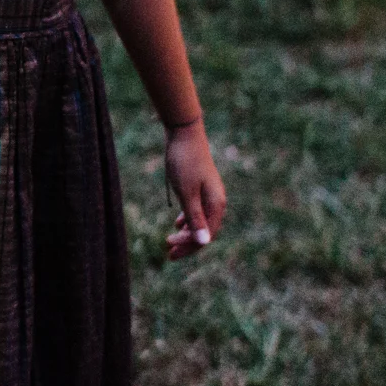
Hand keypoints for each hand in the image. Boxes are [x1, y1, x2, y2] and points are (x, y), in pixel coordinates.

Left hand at [162, 119, 225, 260]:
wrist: (184, 133)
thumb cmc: (184, 162)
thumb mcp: (186, 193)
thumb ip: (194, 218)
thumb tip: (204, 243)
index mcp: (216, 204)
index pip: (206, 235)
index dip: (189, 246)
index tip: (169, 248)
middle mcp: (217, 201)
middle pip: (204, 231)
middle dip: (187, 243)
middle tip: (168, 252)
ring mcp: (210, 193)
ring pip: (200, 221)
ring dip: (187, 232)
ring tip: (171, 241)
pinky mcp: (201, 186)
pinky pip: (197, 209)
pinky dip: (188, 219)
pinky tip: (178, 223)